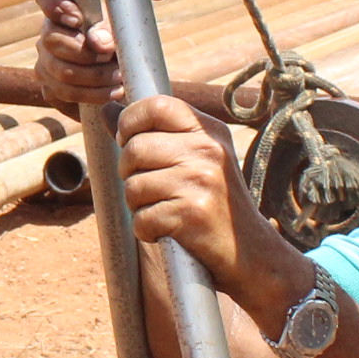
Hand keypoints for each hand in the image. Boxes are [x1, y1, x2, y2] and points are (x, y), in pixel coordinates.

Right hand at [35, 0, 124, 109]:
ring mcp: (45, 62)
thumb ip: (109, 29)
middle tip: (111, 58)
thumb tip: (98, 42)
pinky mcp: (50, 88)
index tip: (77, 18)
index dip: (53, 4)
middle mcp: (48, 32)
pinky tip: (112, 92)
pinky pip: (64, 93)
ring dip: (94, 77)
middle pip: (52, 39)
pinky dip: (92, 95)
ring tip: (119, 78)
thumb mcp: (121, 28)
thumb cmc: (122, 40)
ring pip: (60, 70)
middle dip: (85, 53)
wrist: (126, 74)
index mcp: (64, 8)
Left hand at [118, 95, 266, 295]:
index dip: (130, 122)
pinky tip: (169, 230)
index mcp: (209, 131)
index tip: (129, 141)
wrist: (251, 251)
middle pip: (134, 148)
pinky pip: (141, 218)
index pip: (156, 105)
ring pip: (133, 186)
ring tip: (165, 210)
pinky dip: (147, 231)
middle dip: (130, 173)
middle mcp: (207, 151)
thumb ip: (154, 132)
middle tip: (152, 188)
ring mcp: (201, 182)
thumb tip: (107, 108)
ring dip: (139, 205)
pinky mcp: (191, 215)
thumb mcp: (196, 157)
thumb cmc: (216, 202)